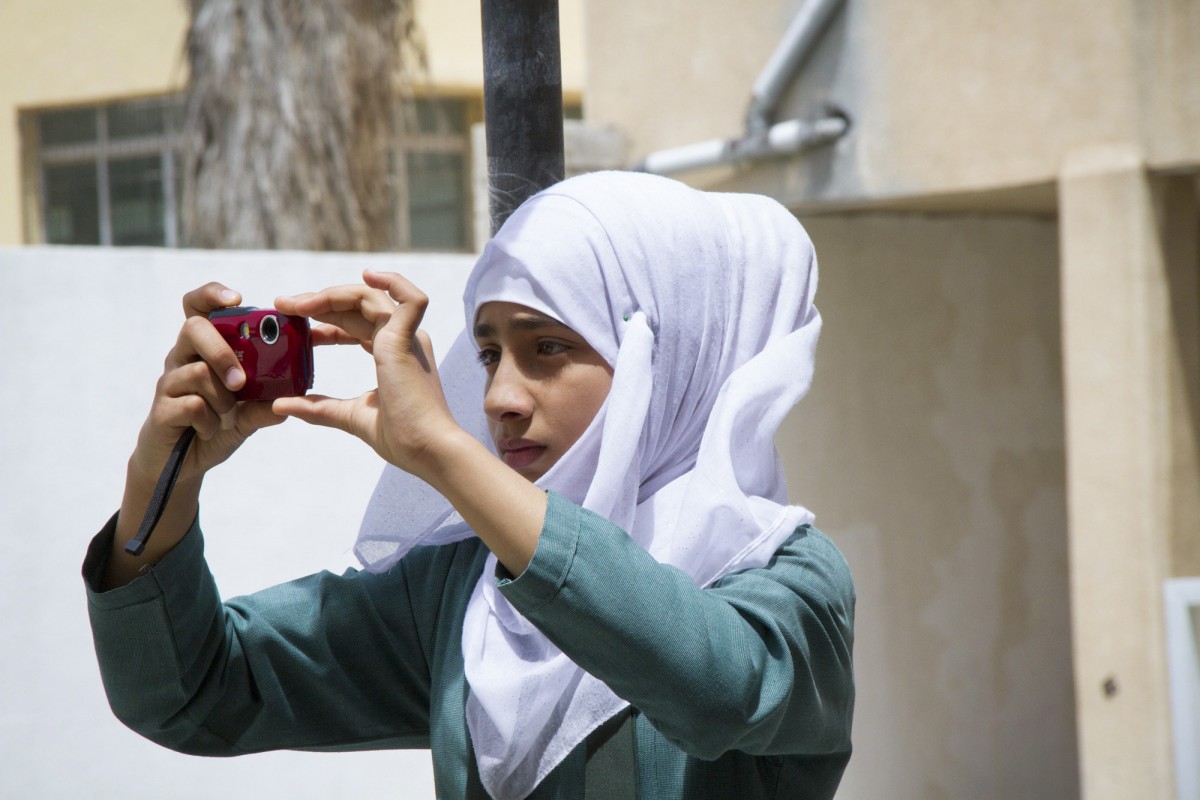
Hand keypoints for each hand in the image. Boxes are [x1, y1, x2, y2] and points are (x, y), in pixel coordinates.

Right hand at [128, 283, 284, 486]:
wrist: (179, 464)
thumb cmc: (214, 427)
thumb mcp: (247, 415)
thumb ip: (265, 404)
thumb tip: (292, 398)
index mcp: (203, 349)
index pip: (197, 307)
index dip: (212, 294)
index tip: (236, 298)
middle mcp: (182, 358)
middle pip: (193, 329)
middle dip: (222, 352)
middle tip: (240, 382)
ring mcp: (169, 382)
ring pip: (197, 371)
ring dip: (222, 398)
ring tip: (227, 417)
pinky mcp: (161, 409)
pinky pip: (191, 404)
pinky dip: (210, 421)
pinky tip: (210, 430)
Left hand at [273, 270, 464, 479]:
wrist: (425, 450)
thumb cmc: (401, 437)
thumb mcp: (350, 416)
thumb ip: (318, 407)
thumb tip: (280, 404)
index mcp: (392, 354)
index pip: (354, 325)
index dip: (323, 322)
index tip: (293, 325)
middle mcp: (402, 340)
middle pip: (355, 307)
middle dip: (317, 303)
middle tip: (282, 306)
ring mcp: (408, 337)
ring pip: (369, 297)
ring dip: (330, 295)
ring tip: (296, 304)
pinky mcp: (409, 340)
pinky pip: (410, 299)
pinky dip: (393, 282)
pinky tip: (368, 274)